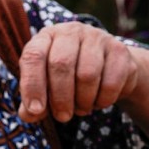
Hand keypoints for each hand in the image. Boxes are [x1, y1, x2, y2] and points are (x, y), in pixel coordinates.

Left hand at [18, 22, 139, 123]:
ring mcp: (97, 38)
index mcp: (46, 37)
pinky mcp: (119, 50)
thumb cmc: (69, 78)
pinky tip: (99, 101)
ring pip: (87, 75)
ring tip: (81, 108)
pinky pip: (111, 82)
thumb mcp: (47, 88)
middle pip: (61, 65)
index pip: (33, 56)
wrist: (110, 68)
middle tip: (63, 117)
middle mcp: (71, 31)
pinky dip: (103, 100)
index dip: (32, 85)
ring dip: (83, 101)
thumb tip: (29, 115)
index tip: (36, 110)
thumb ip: (34, 104)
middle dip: (60, 98)